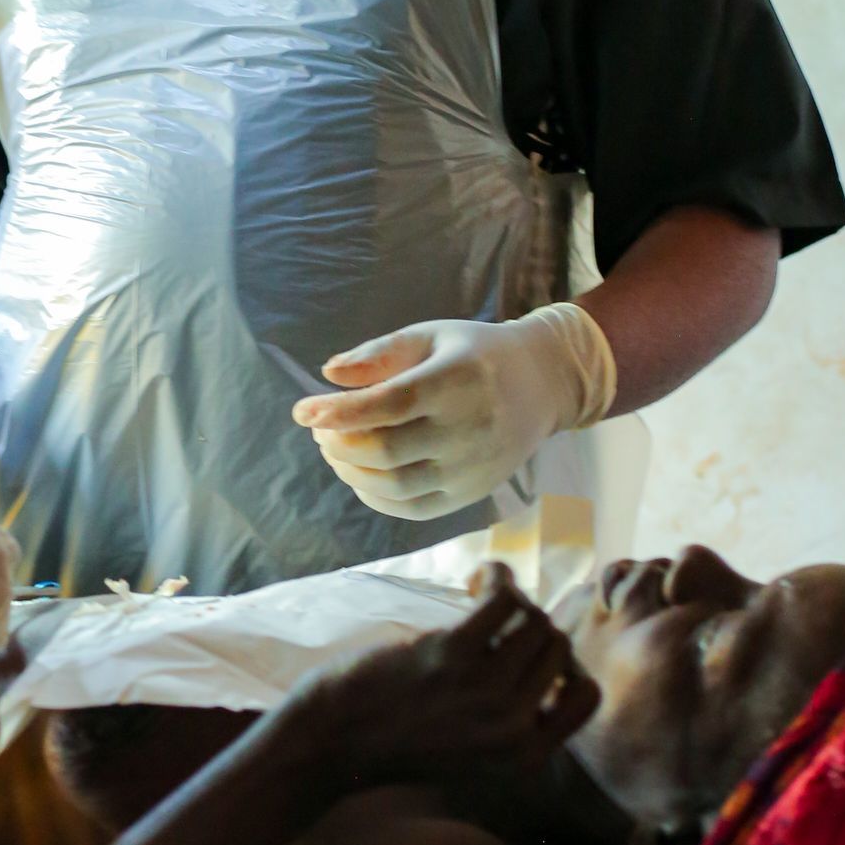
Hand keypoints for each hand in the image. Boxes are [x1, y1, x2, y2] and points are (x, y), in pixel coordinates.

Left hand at [293, 305, 615, 519]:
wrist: (542, 384)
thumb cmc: (474, 354)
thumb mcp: (430, 336)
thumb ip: (378, 353)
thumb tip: (328, 374)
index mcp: (457, 380)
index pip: (389, 404)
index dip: (339, 412)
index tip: (302, 410)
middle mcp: (470, 428)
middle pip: (386, 451)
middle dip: (338, 442)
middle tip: (319, 426)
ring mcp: (473, 467)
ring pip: (395, 485)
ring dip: (350, 470)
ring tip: (334, 447)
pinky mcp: (472, 492)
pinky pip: (413, 508)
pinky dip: (375, 496)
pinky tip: (358, 474)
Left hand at [298, 568, 596, 786]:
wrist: (336, 742)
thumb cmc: (398, 739)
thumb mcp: (474, 752)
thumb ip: (512, 720)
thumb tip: (547, 652)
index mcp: (524, 756)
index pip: (587, 698)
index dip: (569, 667)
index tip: (534, 651)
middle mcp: (513, 727)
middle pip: (557, 648)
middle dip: (532, 624)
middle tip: (497, 617)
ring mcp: (486, 692)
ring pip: (535, 621)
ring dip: (515, 598)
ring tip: (485, 594)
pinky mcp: (453, 655)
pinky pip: (504, 600)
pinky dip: (497, 577)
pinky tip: (478, 579)